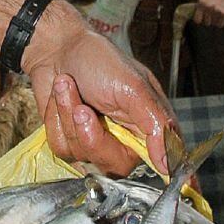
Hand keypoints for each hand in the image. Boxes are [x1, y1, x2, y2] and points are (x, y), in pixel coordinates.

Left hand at [24, 24, 175, 174]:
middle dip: (90, 135)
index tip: (161, 173)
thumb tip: (167, 162)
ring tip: (70, 91)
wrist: (57, 50)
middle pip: (112, 166)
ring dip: (68, 119)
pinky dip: (55, 121)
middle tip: (83, 107)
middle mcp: (124, 141)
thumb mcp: (133, 86)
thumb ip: (154, 123)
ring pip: (82, 157)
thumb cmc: (97, 59)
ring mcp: (96, 145)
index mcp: (148, 126)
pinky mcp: (72, 145)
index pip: (161, 161)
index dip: (159, 171)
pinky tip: (61, 100)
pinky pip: (62, 150)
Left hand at [193, 0, 223, 27]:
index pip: (197, 20)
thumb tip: (197, 20)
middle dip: (210, 19)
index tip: (203, 17)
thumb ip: (199, 8)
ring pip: (214, 24)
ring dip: (216, 20)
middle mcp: (208, 7)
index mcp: (201, 3)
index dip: (200, 19)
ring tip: (218, 11)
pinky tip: (222, 13)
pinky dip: (221, 21)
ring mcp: (216, 10)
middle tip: (213, 12)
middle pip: (207, 23)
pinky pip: (220, 24)